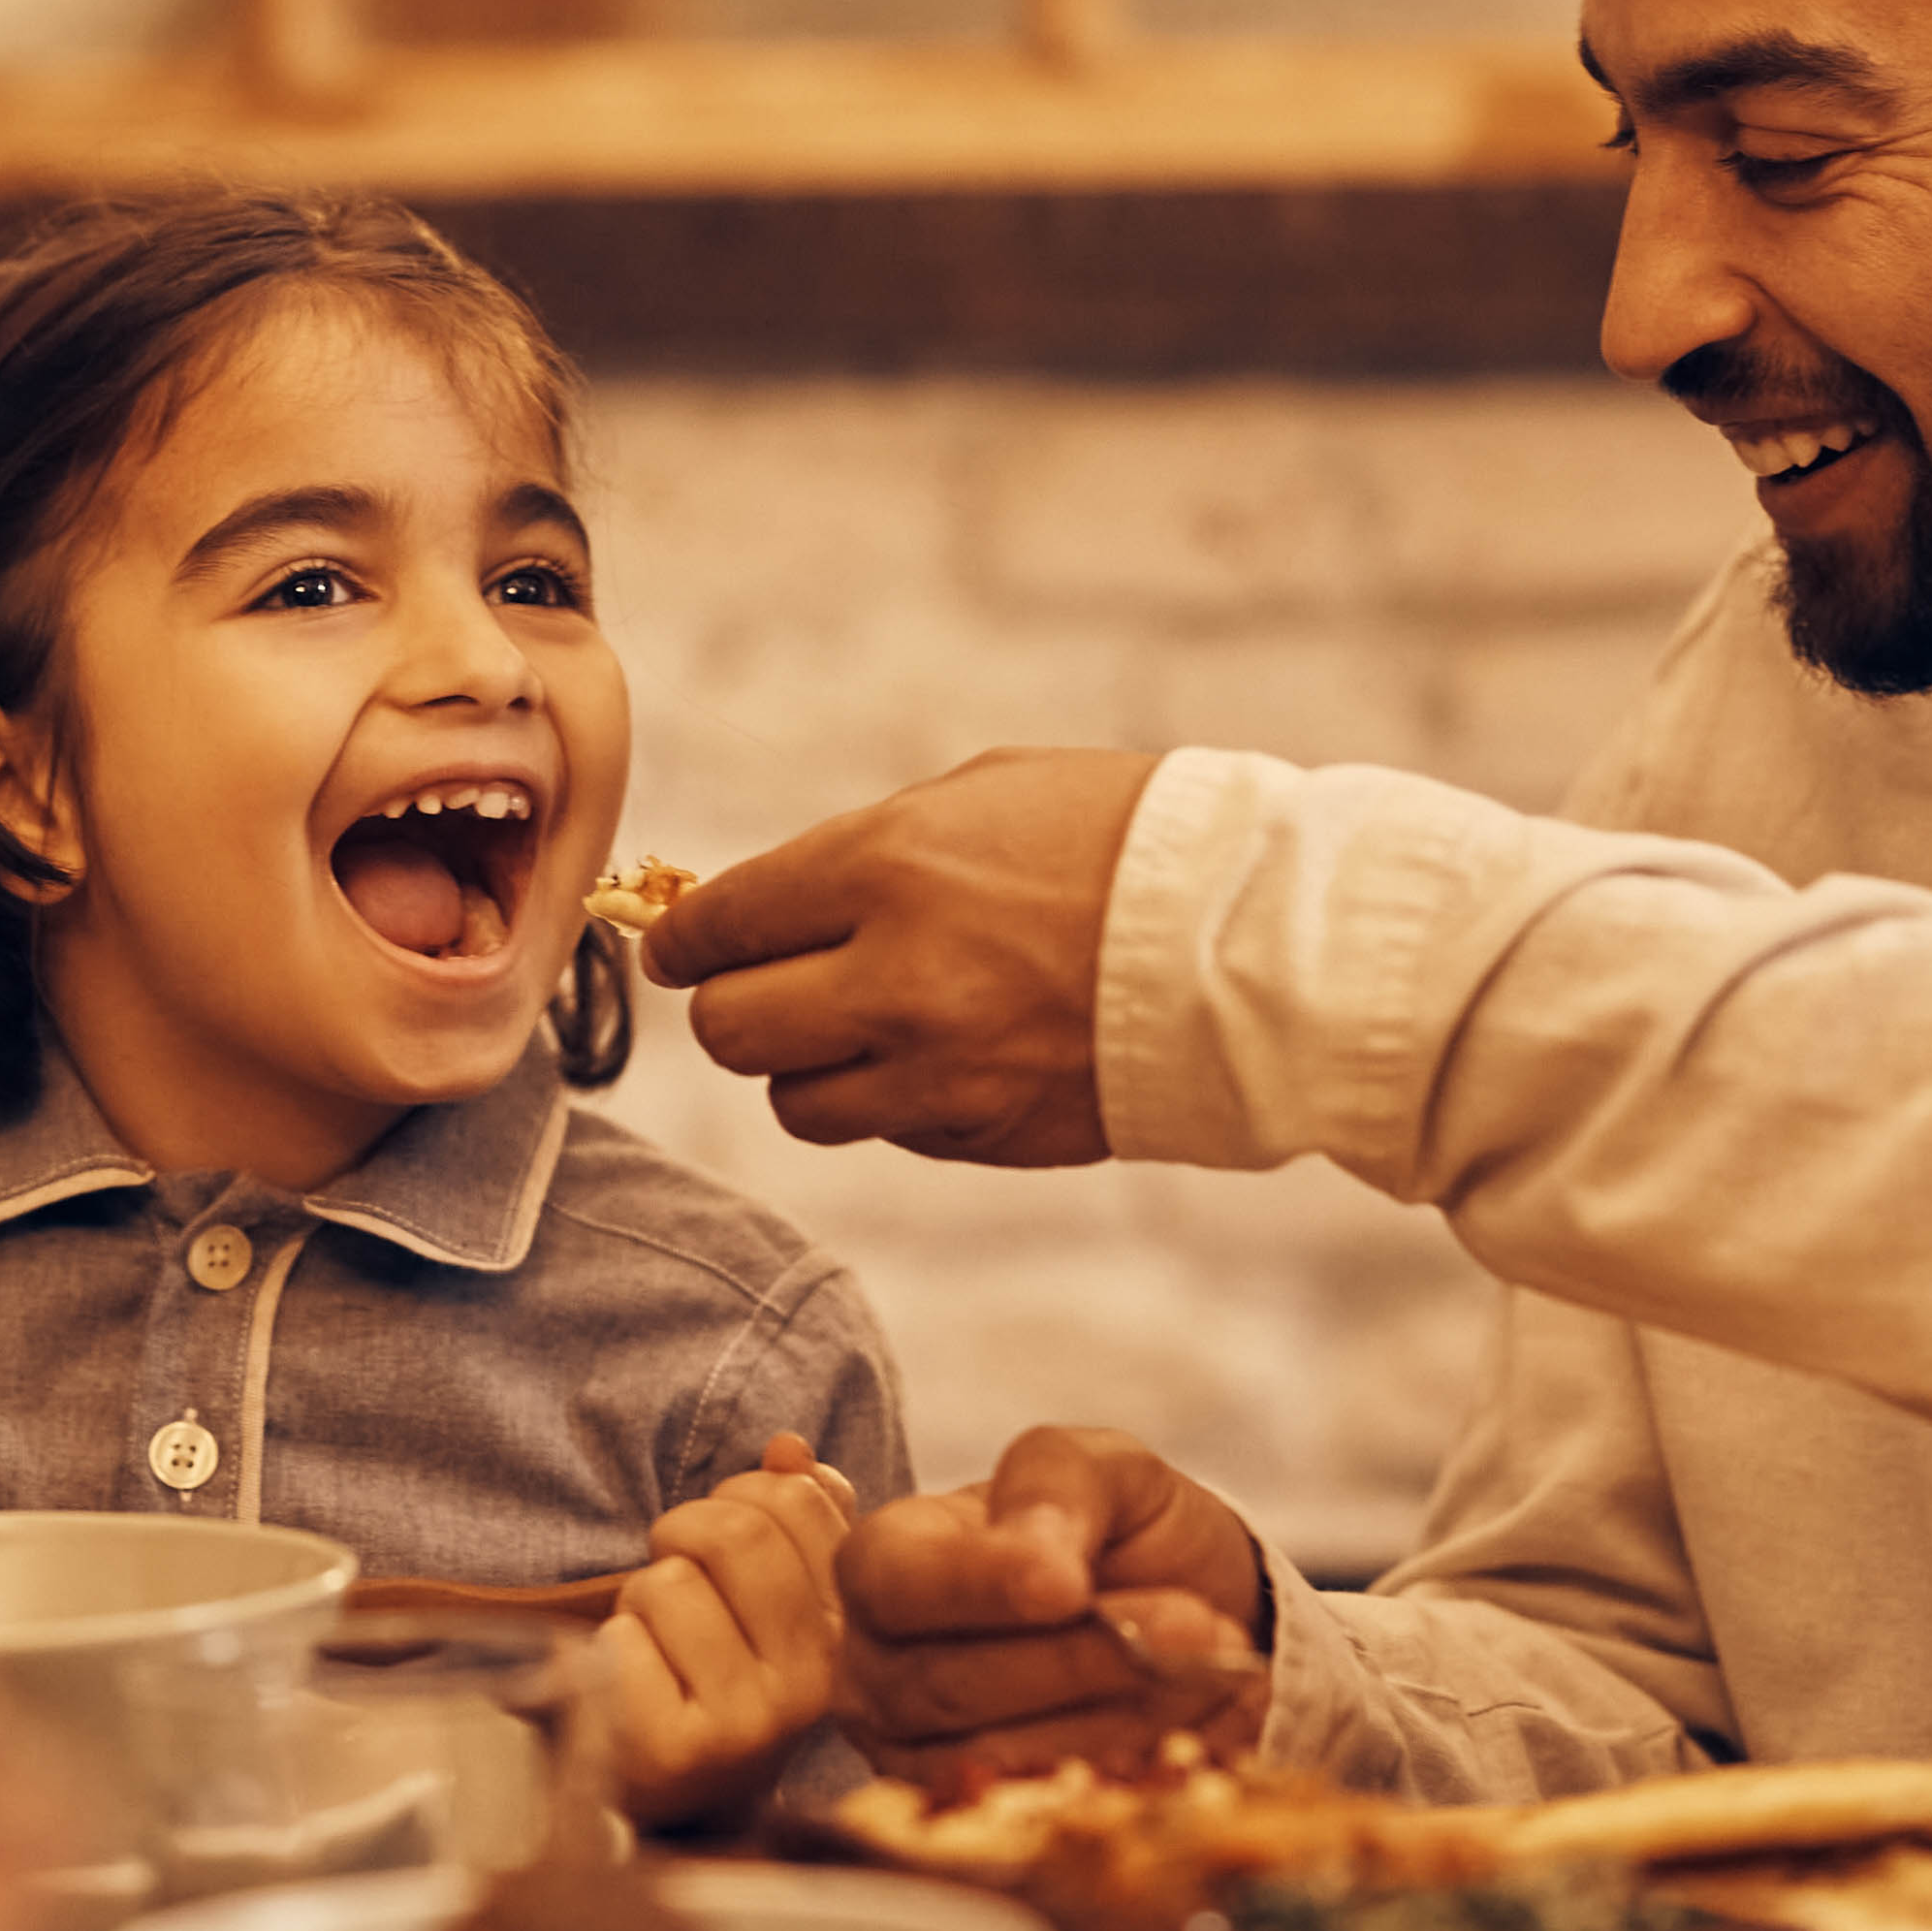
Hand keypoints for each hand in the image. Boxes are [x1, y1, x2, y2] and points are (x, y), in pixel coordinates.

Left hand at [604, 1435, 859, 1831]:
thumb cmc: (713, 1670)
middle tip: (674, 1574)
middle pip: (735, 1534)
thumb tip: (789, 1448)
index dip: (739, 1494)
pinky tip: (632, 1688)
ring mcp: (750, 1725)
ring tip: (657, 1644)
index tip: (723, 1538)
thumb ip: (793, 1515)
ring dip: (641, 1601)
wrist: (672, 1793)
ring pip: (669, 1586)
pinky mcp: (678, 1753)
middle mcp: (815, 1683)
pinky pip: (622, 1643)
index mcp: (847, 1630)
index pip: (798, 1498)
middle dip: (682, 1534)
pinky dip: (610, 1649)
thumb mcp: (768, 1594)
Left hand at [651, 748, 1156, 1164]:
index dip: (682, 938)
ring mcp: (939, 1072)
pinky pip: (886, 1133)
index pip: (718, 926)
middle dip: (735, 1003)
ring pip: (794, 1103)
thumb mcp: (978, 796)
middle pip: (730, 1031)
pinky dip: (892, 1100)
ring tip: (857, 1026)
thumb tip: (764, 905)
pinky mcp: (983, 1134)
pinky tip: (945, 1052)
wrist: (1252, 939)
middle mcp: (895, 981)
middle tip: (764, 984)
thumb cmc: (1118, 838)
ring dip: (808, 1065)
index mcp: (884, 870)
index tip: (679, 944)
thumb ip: (859, 854)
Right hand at [834, 1426, 1273, 1788]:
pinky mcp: (980, 1821)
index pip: (894, 1582)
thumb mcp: (1101, 1467)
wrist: (1188, 1615)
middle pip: (952, 1683)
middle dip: (1081, 1659)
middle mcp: (878, 1669)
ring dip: (1122, 1716)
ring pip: (1004, 1757)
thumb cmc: (1119, 1533)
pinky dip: (1134, 1768)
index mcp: (884, 1562)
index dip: (978, 1587)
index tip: (1069, 1585)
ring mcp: (919, 1756)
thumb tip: (1039, 1563)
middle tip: (1194, 1623)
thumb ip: (1058, 1484)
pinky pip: (1048, 1810)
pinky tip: (1198, 1725)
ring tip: (1214, 1666)